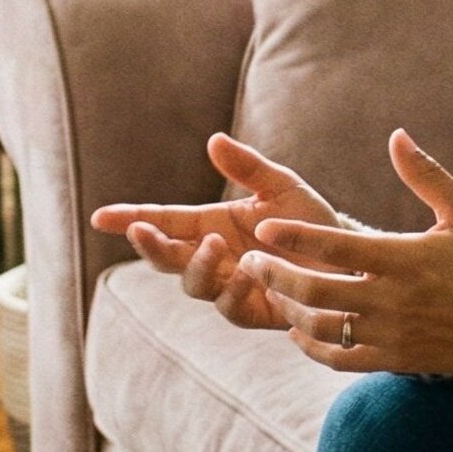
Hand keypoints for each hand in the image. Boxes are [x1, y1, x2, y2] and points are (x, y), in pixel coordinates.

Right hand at [91, 133, 343, 329]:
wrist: (350, 259)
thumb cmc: (311, 221)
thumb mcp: (281, 186)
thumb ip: (248, 166)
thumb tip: (214, 140)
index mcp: (211, 224)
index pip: (162, 221)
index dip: (131, 220)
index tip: (102, 218)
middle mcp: (214, 257)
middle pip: (168, 257)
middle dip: (151, 246)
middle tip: (144, 231)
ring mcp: (230, 286)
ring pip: (194, 284)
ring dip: (198, 266)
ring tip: (216, 246)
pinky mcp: (253, 311)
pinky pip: (231, 307)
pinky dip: (232, 290)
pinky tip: (246, 273)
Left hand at [239, 129, 452, 375]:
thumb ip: (426, 175)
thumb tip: (397, 135)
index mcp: (403, 258)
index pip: (337, 247)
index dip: (295, 238)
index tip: (263, 228)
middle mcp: (391, 299)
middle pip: (316, 291)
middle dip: (275, 276)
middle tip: (250, 261)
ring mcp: (390, 334)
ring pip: (321, 327)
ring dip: (289, 310)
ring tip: (272, 292)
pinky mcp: (392, 359)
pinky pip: (339, 358)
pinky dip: (312, 346)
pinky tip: (298, 329)